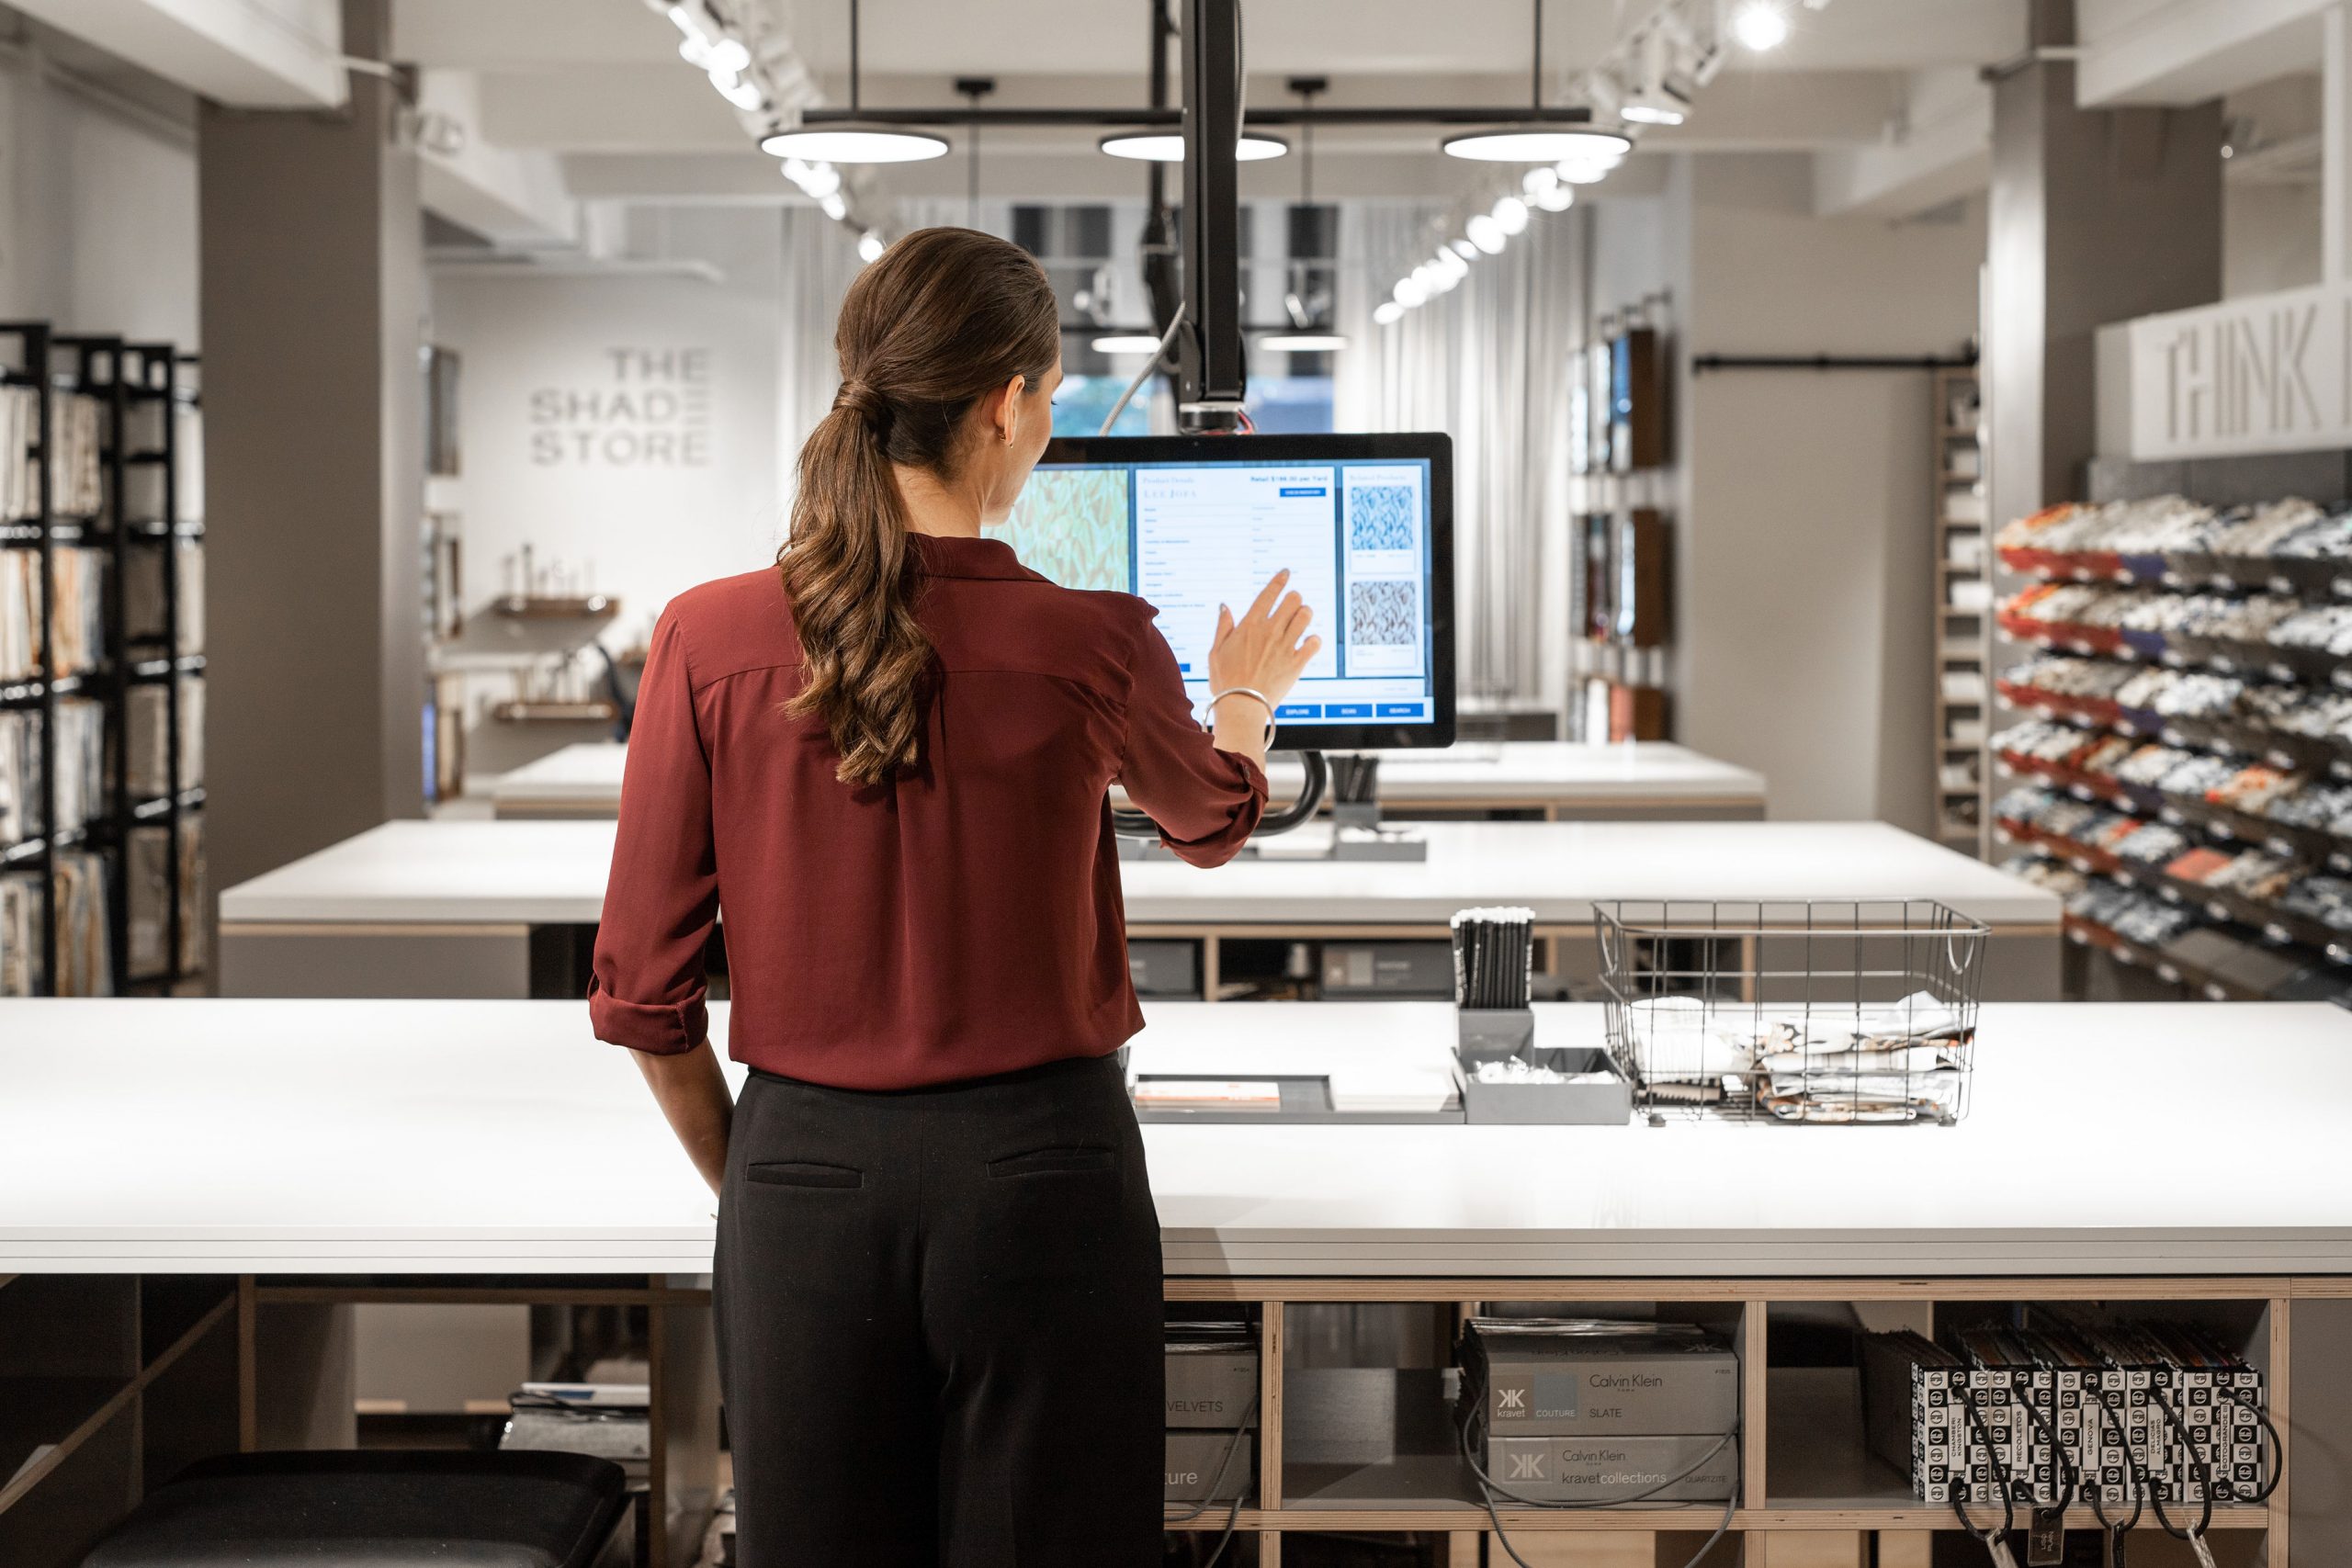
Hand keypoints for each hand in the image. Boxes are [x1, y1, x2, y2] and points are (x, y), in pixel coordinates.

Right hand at [1208, 570, 1320, 713]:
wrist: (1241, 706)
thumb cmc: (1225, 681)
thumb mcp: (1216, 651)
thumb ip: (1223, 626)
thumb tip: (1225, 607)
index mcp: (1250, 625)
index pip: (1269, 593)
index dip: (1280, 580)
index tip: (1286, 573)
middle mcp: (1270, 631)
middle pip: (1293, 600)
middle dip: (1294, 598)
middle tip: (1292, 604)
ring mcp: (1285, 646)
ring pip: (1305, 617)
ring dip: (1305, 614)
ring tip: (1301, 618)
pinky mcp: (1297, 663)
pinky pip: (1314, 643)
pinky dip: (1314, 640)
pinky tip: (1309, 642)